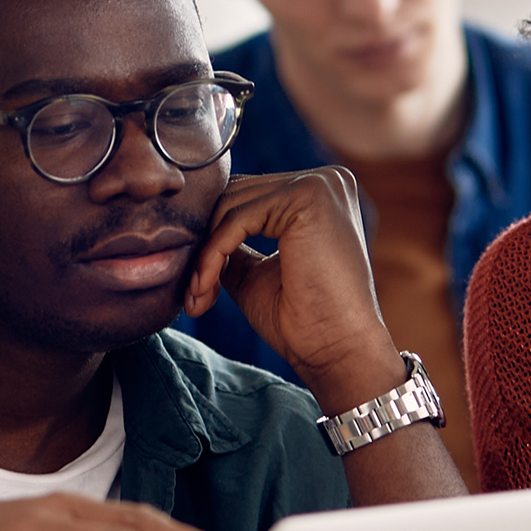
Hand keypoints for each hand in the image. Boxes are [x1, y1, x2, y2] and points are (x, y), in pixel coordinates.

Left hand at [180, 167, 403, 412]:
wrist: (337, 350)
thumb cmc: (302, 320)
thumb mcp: (255, 272)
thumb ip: (232, 244)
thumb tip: (193, 229)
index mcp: (318, 194)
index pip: (245, 196)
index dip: (212, 236)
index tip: (196, 284)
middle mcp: (325, 180)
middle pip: (235, 194)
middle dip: (205, 244)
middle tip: (193, 294)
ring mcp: (319, 185)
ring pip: (231, 205)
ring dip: (205, 254)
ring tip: (199, 297)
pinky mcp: (308, 198)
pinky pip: (238, 219)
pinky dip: (214, 254)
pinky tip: (206, 288)